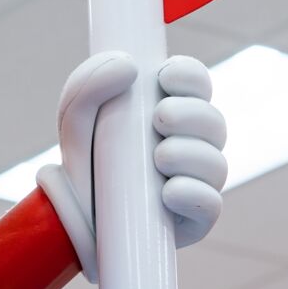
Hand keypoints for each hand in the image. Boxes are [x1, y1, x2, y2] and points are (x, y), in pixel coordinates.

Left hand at [40, 52, 228, 277]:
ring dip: (191, 154)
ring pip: (216, 164)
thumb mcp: (74, 119)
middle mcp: (192, 147)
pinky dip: (193, 194)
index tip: (164, 76)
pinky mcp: (192, 222)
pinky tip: (169, 192)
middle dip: (192, 114)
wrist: (72, 222)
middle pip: (213, 123)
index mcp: (172, 115)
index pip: (198, 86)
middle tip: (160, 117)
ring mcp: (195, 184)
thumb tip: (129, 66)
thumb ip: (89, 84)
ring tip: (160, 157)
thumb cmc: (82, 164)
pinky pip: (210, 206)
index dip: (191, 76)